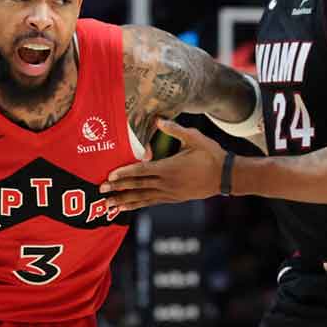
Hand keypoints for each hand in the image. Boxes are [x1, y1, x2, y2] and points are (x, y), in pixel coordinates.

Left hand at [101, 119, 224, 211]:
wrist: (226, 176)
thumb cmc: (211, 155)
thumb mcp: (195, 138)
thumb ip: (175, 129)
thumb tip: (158, 119)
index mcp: (170, 168)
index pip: (142, 171)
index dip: (125, 174)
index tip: (110, 176)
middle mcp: (167, 184)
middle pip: (138, 187)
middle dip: (118, 189)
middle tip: (100, 192)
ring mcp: (170, 194)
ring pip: (142, 198)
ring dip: (124, 201)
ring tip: (108, 206)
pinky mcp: (173, 199)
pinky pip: (151, 202)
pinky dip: (137, 205)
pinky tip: (126, 207)